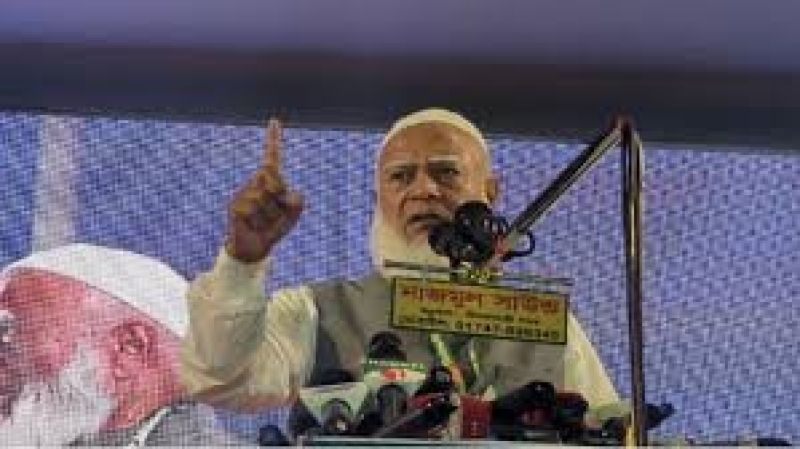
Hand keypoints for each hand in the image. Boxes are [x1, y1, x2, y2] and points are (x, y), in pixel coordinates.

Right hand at [225, 118, 303, 262]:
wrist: (255, 248)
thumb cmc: (274, 227)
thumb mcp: (293, 214)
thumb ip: (296, 201)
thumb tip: (281, 192)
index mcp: (269, 182)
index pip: (271, 158)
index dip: (273, 141)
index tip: (274, 121)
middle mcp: (254, 183)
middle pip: (275, 181)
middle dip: (281, 200)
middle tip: (275, 216)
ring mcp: (242, 193)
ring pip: (265, 197)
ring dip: (272, 215)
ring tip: (264, 223)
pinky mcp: (234, 206)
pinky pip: (253, 208)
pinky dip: (260, 221)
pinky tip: (254, 226)